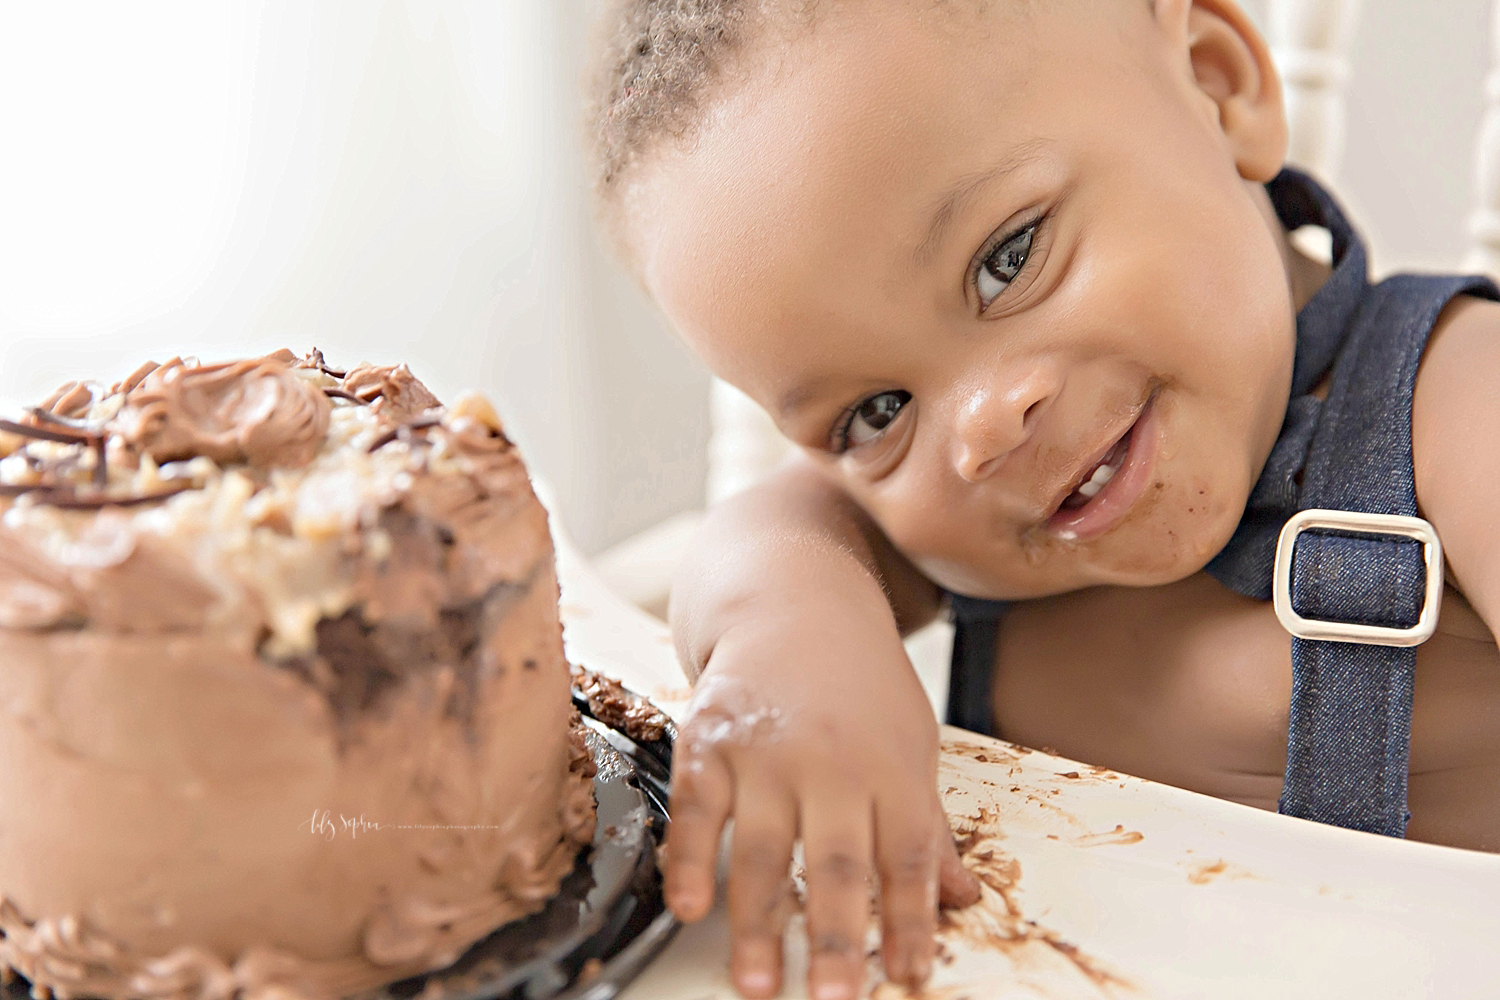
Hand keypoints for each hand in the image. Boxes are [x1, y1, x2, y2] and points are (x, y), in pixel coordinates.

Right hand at [663, 616, 980, 999]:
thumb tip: (959, 898)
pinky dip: (691, 860)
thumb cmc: (859, 679)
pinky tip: (690, 907)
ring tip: (760, 984)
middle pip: (840, 862)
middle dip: (839, 938)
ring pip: (764, 849)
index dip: (910, 922)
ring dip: (761, 923)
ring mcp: (767, 750)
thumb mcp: (912, 742)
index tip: (907, 978)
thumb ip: (927, 826)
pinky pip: (697, 810)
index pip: (908, 858)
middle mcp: (833, 761)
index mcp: (894, 767)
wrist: (793, 597)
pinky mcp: (710, 740)